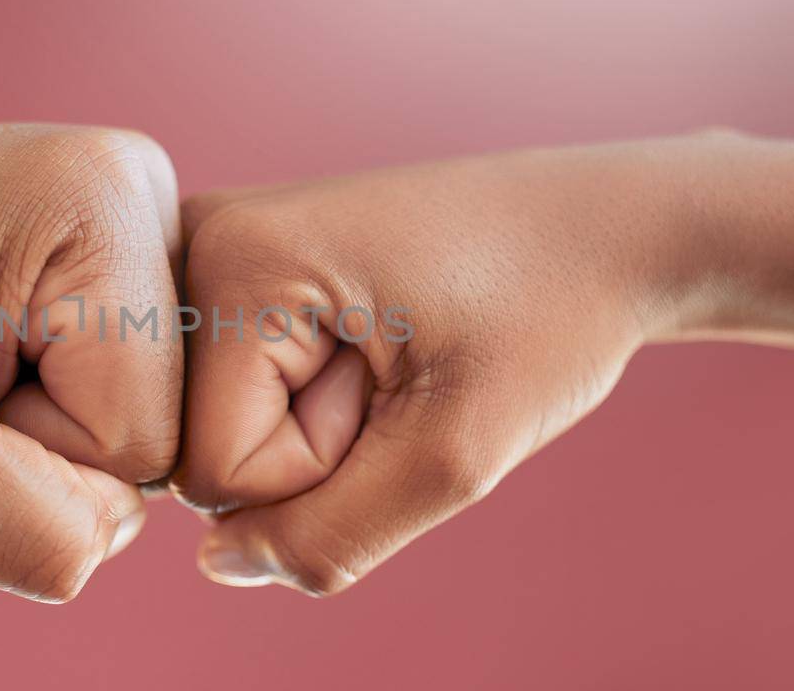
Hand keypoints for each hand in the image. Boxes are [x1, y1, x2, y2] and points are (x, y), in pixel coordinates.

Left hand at [0, 125, 182, 600]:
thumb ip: (41, 540)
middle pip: (153, 419)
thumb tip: (119, 534)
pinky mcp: (92, 242)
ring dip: (30, 422)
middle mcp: (135, 182)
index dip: (23, 452)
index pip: (139, 436)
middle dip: (33, 437)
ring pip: (134, 409)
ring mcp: (119, 207)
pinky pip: (108, 382)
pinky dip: (32, 396)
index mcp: (106, 198)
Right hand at [173, 136, 723, 594]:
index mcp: (234, 257)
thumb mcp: (454, 454)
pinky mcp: (233, 271)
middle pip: (200, 453)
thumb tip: (216, 566)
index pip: (215, 473)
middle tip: (401, 366)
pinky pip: (235, 399)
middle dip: (310, 449)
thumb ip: (327, 536)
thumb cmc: (546, 312)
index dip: (323, 470)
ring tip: (391, 351)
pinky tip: (364, 343)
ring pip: (216, 431)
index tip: (402, 383)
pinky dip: (306, 401)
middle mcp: (196, 240)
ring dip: (312, 427)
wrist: (598, 228)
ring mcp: (208, 252)